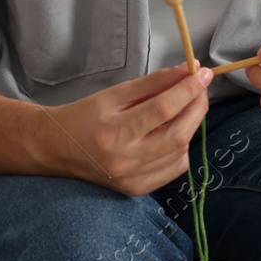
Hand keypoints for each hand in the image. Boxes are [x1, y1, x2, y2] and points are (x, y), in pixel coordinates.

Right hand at [42, 62, 211, 195]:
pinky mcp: (138, 189)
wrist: (58, 149)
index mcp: (115, 132)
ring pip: (180, 152)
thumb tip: (186, 72)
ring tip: (186, 107)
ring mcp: (133, 179)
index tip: (201, 72)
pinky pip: (174, 169)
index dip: (188, 89)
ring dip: (191, 125)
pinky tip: (174, 133)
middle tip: (200, 87)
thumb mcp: (115, 93)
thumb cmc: (85, 116)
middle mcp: (125, 160)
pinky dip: (182, 148)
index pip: (163, 109)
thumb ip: (152, 83)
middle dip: (197, 106)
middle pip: (178, 134)